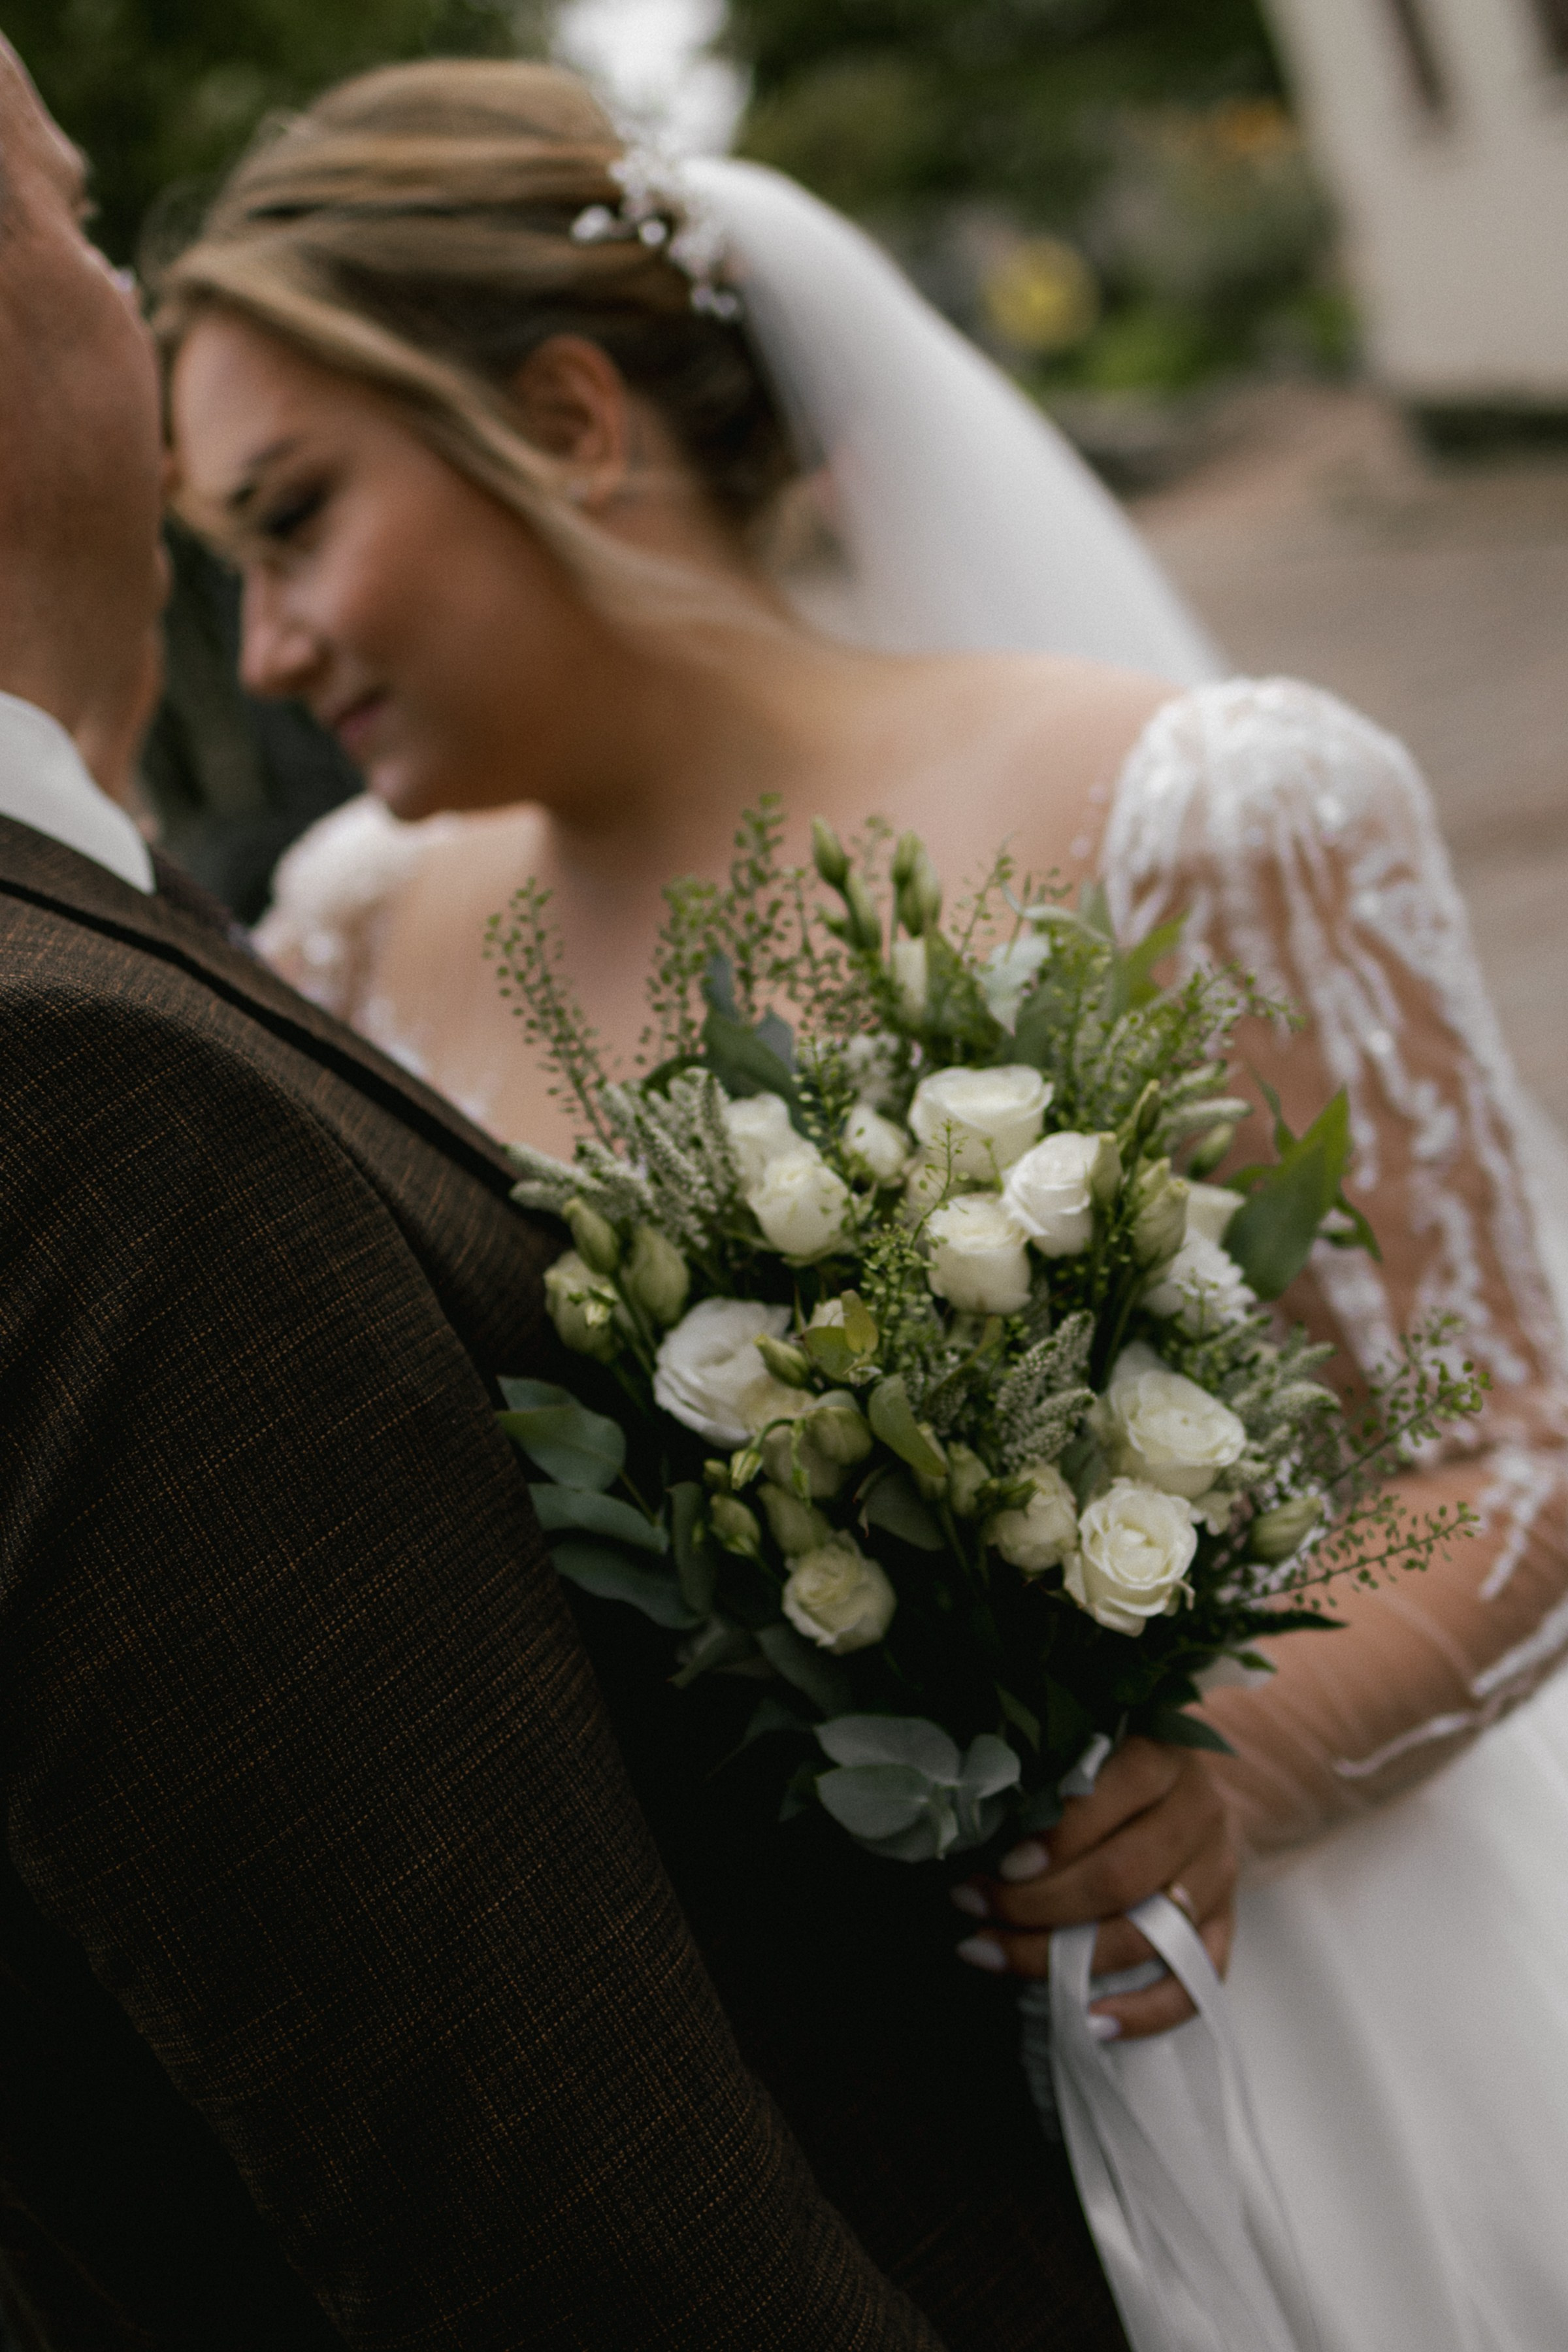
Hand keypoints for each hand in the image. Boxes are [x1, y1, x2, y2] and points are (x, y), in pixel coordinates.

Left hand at [950, 1737, 1237, 2039]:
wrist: (1195, 1790)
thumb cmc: (1115, 1774)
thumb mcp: (1088, 1756)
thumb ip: (1050, 1786)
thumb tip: (973, 1841)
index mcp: (1160, 1758)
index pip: (1108, 1797)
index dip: (1053, 1839)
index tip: (998, 1867)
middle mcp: (1197, 1813)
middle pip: (1122, 1876)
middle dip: (1037, 1905)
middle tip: (972, 1909)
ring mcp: (1217, 1873)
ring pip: (1149, 1935)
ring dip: (1064, 1958)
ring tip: (993, 1955)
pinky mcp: (1226, 1925)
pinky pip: (1195, 1984)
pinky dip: (1142, 2012)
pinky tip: (1088, 2021)